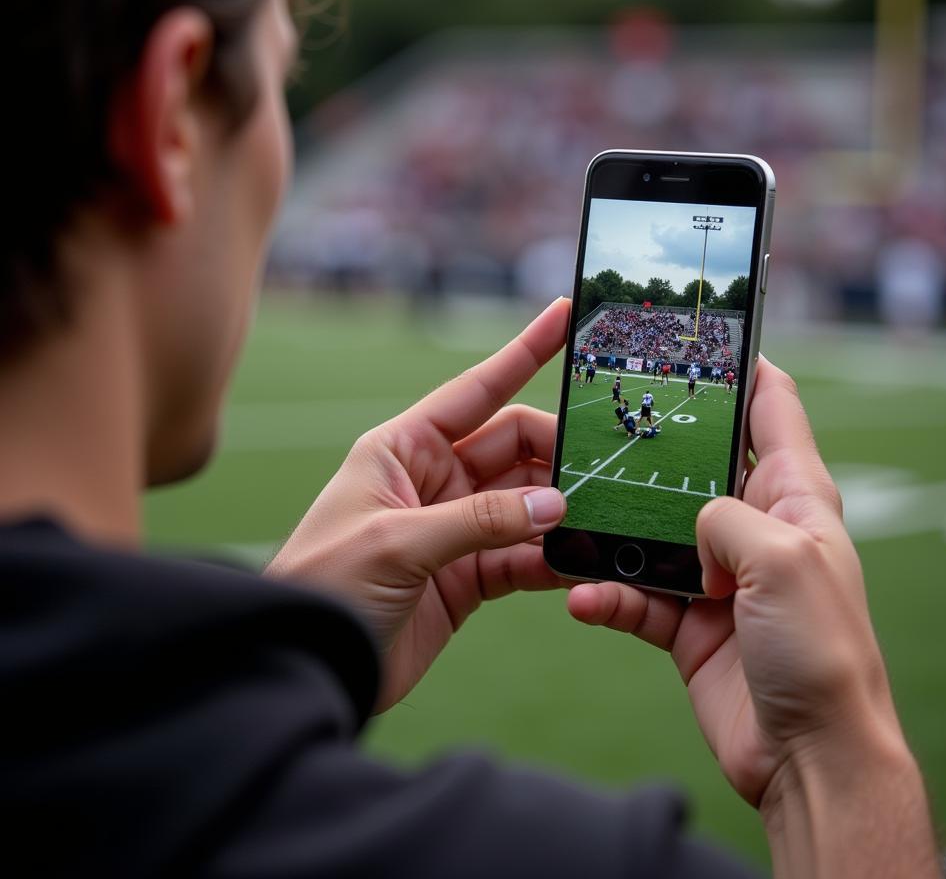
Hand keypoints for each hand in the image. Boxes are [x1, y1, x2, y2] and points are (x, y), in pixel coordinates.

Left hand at [266, 299, 570, 710]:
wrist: (310, 665)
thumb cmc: (326, 584)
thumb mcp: (398, 541)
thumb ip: (480, 520)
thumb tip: (556, 504)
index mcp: (403, 447)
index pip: (476, 390)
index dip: (523, 351)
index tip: (563, 315)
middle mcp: (432, 479)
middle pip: (511, 446)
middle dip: (555, 452)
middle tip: (599, 470)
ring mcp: (454, 527)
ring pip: (524, 502)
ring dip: (559, 510)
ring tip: (601, 518)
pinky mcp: (467, 576)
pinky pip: (521, 555)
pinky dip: (550, 558)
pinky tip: (579, 563)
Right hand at [566, 357, 903, 806]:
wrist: (806, 755)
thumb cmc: (819, 649)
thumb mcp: (783, 558)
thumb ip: (726, 515)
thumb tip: (691, 522)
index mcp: (794, 496)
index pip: (771, 407)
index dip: (739, 365)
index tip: (693, 336)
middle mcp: (753, 528)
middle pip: (693, 464)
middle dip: (648, 445)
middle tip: (596, 420)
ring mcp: (716, 575)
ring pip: (648, 531)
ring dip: (607, 531)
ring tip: (566, 522)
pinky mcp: (685, 621)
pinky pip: (632, 594)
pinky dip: (604, 594)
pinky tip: (582, 597)